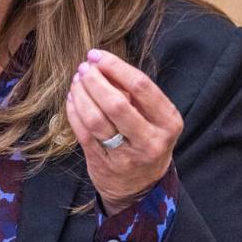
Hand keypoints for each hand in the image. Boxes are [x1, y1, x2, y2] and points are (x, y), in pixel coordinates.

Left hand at [65, 49, 182, 215]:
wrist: (141, 187)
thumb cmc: (146, 139)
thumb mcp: (153, 117)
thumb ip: (133, 92)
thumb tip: (102, 63)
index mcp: (169, 122)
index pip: (141, 87)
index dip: (115, 67)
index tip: (97, 55)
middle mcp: (151, 141)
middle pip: (116, 103)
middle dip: (95, 81)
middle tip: (84, 67)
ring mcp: (126, 156)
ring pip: (96, 119)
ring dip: (82, 94)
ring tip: (77, 80)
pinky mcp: (103, 164)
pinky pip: (83, 133)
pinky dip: (74, 111)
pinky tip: (72, 98)